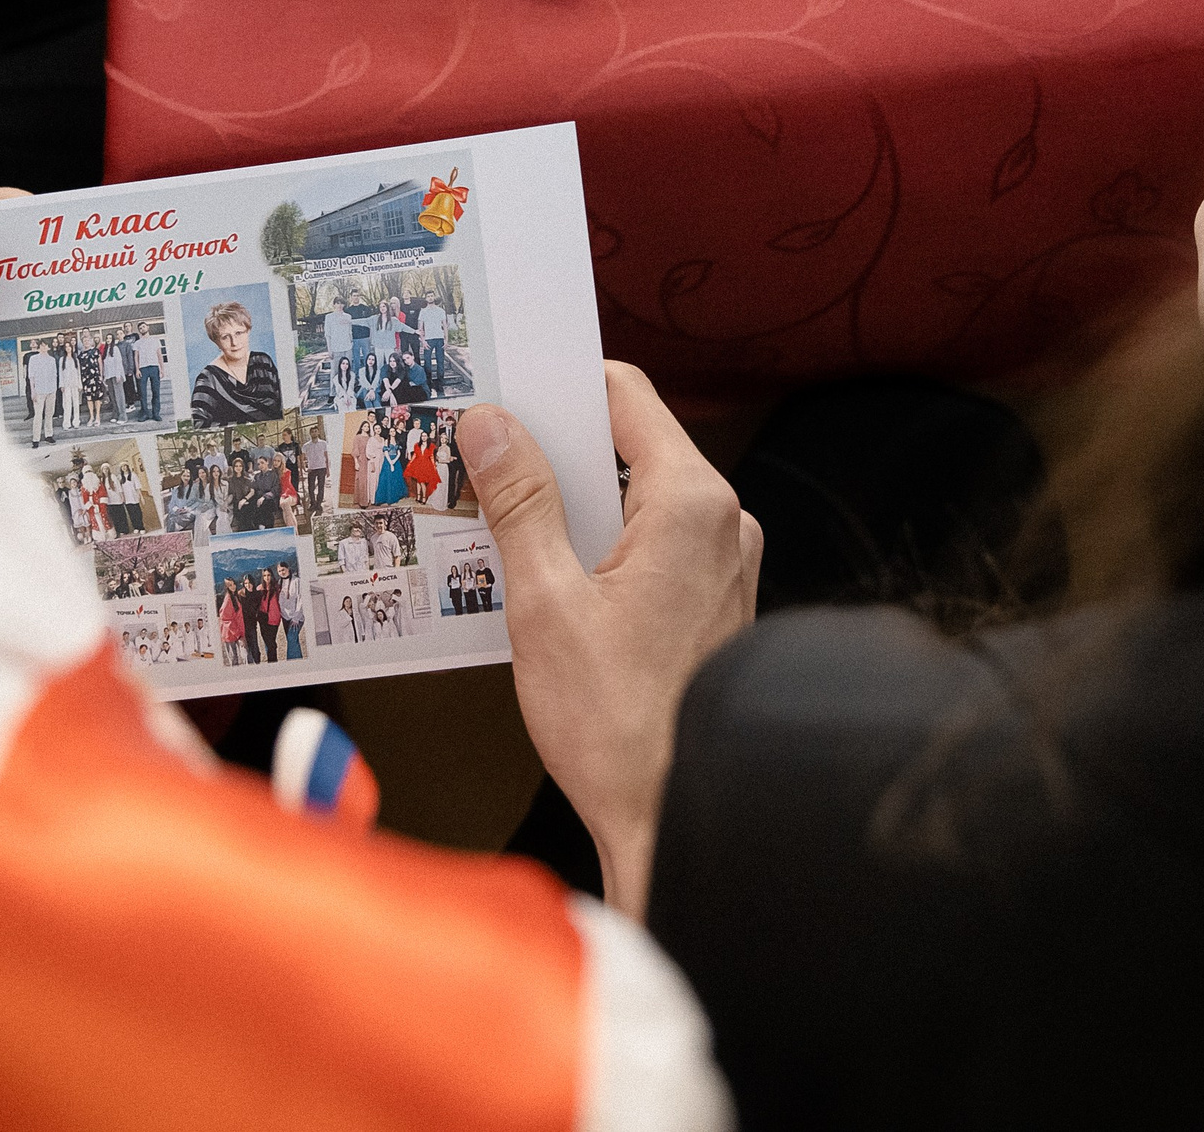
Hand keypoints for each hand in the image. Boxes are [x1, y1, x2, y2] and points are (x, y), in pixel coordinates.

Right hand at [462, 363, 761, 918]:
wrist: (675, 820)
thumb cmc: (618, 725)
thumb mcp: (545, 602)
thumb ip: (519, 502)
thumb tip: (492, 425)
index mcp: (691, 503)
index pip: (624, 395)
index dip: (557, 383)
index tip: (501, 389)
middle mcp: (723, 523)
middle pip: (629, 445)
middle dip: (553, 448)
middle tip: (480, 453)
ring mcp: (723, 565)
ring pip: (636, 499)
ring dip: (570, 503)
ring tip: (496, 516)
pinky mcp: (713, 604)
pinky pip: (650, 545)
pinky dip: (598, 545)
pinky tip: (541, 573)